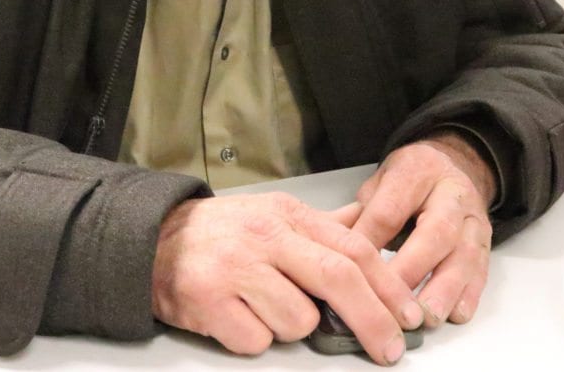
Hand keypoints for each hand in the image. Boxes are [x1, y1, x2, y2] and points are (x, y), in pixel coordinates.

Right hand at [151, 192, 423, 364]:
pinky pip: (258, 340)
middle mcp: (264, 235)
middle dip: (373, 320)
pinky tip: (237, 316)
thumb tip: (366, 223)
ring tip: (263, 306)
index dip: (389, 285)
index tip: (410, 316)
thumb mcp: (272, 213)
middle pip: (337, 278)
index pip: (352, 247)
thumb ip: (321, 226)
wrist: (153, 239)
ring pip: (298, 320)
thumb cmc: (221, 232)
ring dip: (291, 327)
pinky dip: (254, 338)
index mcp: (286, 214)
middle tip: (389, 349)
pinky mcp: (210, 301)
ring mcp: (236, 267)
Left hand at [352, 133, 494, 328]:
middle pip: (435, 231)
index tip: (354, 267)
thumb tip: (338, 250)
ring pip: (464, 255)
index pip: (391, 208)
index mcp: (417, 171)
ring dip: (444, 290)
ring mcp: (473, 219)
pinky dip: (469, 294)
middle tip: (393, 301)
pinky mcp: (486, 242)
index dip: (371, 239)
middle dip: (413, 269)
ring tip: (425, 317)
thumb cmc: (410, 179)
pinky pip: (481, 269)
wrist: (453, 165)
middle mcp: (451, 194)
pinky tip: (454, 314)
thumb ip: (364, 211)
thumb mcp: (381, 180)